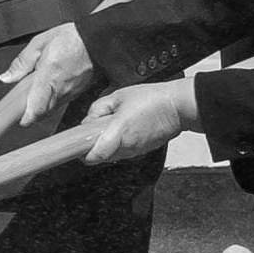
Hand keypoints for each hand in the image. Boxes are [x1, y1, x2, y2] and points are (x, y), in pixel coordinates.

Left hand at [0, 23, 96, 124]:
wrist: (98, 41)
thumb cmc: (71, 39)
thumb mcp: (39, 43)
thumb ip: (22, 63)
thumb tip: (7, 78)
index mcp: (49, 77)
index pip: (36, 109)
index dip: (25, 118)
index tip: (16, 118)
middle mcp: (62, 90)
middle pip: (42, 114)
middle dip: (30, 113)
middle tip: (21, 103)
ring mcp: (72, 93)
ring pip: (51, 109)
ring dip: (40, 106)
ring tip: (35, 91)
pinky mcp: (78, 93)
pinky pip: (61, 102)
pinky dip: (52, 100)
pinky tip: (50, 87)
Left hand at [77, 78, 202, 166]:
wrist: (178, 106)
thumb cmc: (151, 99)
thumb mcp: (117, 96)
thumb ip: (97, 109)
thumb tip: (87, 123)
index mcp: (117, 133)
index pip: (92, 156)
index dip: (80, 153)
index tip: (75, 144)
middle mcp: (125, 147)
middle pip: (98, 156)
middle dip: (92, 144)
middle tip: (96, 127)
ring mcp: (134, 152)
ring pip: (110, 154)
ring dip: (105, 143)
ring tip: (114, 123)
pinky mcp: (141, 151)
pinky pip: (122, 151)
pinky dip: (118, 142)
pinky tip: (125, 127)